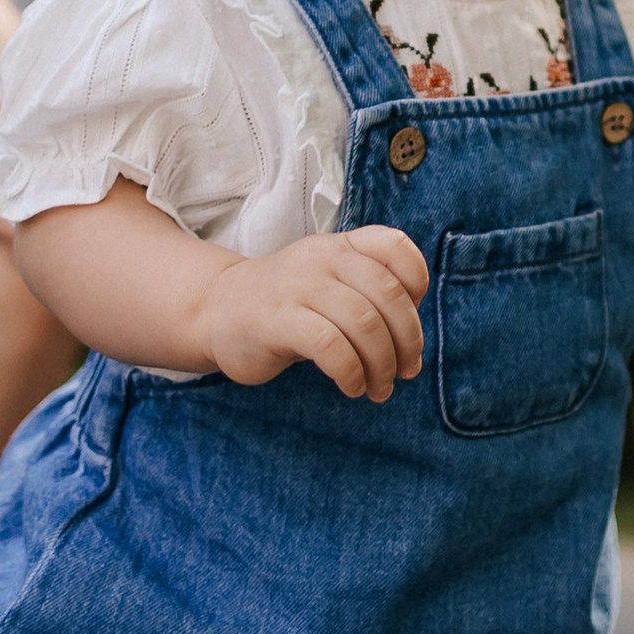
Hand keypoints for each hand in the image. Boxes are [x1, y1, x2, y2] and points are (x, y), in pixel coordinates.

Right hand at [200, 225, 429, 401]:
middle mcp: (322, 259)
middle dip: (408, 339)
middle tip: (406, 370)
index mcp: (340, 246)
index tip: (412, 314)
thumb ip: (368, 292)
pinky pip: (331, 347)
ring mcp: (298, 287)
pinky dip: (351, 373)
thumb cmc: (287, 304)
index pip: (394, 245)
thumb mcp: (328, 282)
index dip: (417, 281)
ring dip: (382, 364)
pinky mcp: (278, 321)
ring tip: (379, 387)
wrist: (217, 310)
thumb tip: (412, 336)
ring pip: (364, 323)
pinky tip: (351, 387)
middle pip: (388, 294)